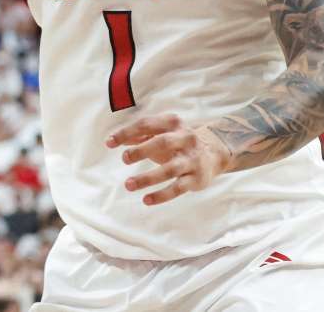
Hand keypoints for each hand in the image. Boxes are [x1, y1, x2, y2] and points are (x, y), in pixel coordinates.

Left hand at [106, 114, 231, 205]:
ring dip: (147, 178)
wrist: (214, 154)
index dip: (126, 133)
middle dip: (141, 150)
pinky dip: (161, 195)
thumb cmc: (177, 143)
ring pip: (170, 169)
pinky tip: (146, 200)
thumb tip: (113, 141)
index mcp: (172, 123)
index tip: (109, 143)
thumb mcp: (160, 134)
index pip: (147, 124)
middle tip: (124, 159)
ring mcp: (192, 159)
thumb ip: (138, 136)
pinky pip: (178, 188)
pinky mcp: (197, 178)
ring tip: (128, 184)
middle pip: (162, 142)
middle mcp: (185, 139)